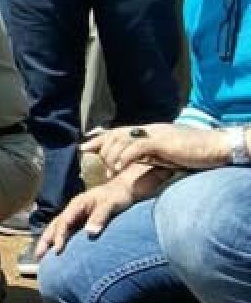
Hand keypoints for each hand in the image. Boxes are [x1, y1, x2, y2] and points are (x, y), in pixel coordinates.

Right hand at [35, 181, 135, 258]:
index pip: (63, 222)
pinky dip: (58, 240)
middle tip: (37, 256)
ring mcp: (75, 216)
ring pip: (57, 228)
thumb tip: (90, 232)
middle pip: (54, 225)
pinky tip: (56, 249)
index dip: (59, 236)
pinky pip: (66, 231)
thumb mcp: (111, 204)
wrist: (125, 189)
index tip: (57, 250)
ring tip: (40, 255)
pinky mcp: (80, 221)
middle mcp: (72, 210)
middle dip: (45, 240)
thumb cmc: (118, 195)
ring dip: (48, 241)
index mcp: (77, 205)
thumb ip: (100, 217)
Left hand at [83, 123, 229, 175]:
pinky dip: (123, 158)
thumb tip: (139, 162)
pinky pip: (134, 147)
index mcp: (149, 132)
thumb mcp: (168, 153)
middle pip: (115, 134)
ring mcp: (154, 133)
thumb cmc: (196, 153)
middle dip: (102, 149)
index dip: (100, 139)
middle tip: (105, 169)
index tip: (84, 147)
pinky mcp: (161, 141)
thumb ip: (152, 154)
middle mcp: (148, 130)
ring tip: (113, 172)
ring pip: (120, 140)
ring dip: (112, 157)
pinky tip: (119, 169)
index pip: (118, 132)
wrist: (217, 146)